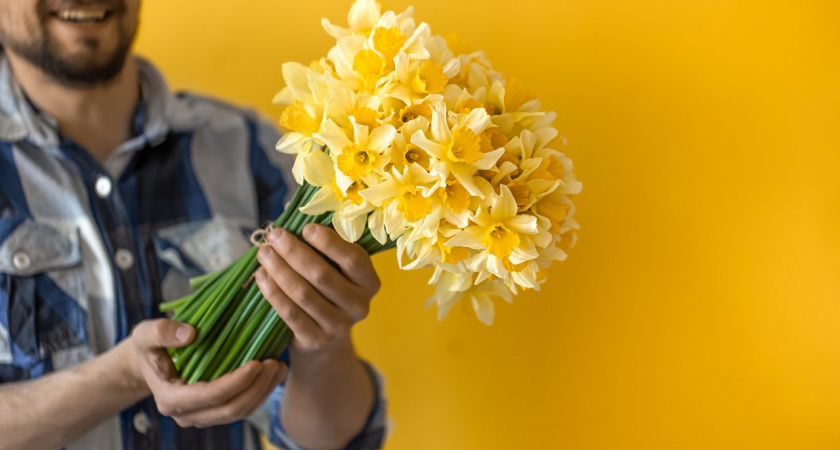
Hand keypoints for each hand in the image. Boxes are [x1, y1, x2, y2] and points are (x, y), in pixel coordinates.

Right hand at [128, 319, 286, 427]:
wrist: (150, 361)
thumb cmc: (149, 346)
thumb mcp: (146, 333)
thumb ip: (162, 332)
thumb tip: (190, 334)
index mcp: (171, 399)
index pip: (210, 397)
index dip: (236, 383)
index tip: (256, 363)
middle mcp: (188, 414)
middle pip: (230, 410)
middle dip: (256, 388)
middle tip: (274, 363)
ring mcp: (203, 416)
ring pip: (240, 412)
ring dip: (263, 391)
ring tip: (279, 366)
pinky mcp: (216, 411)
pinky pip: (243, 407)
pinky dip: (261, 391)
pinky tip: (273, 373)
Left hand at [254, 223, 380, 352]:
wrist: (325, 339)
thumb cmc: (328, 287)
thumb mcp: (334, 265)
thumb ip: (319, 238)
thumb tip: (292, 203)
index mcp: (370, 282)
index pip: (353, 259)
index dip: (329, 242)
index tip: (305, 227)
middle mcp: (360, 306)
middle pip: (322, 275)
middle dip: (294, 252)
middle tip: (274, 236)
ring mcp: (339, 327)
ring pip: (303, 293)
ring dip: (279, 270)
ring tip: (263, 253)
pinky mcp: (316, 340)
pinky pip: (290, 313)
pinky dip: (272, 292)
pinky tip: (261, 276)